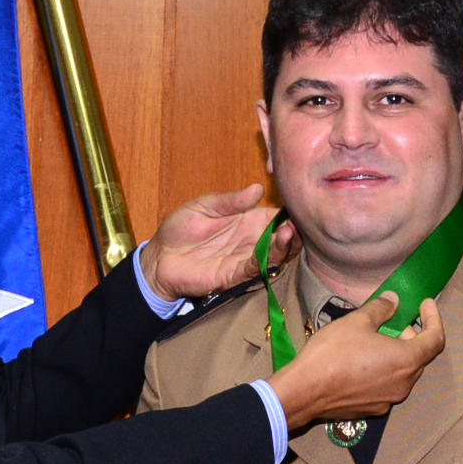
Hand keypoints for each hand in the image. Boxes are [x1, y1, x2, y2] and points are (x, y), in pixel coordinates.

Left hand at [140, 184, 286, 299]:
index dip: (290, 210)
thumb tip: (257, 188)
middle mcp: (253, 238)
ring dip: (286, 244)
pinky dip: (268, 259)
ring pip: (276, 253)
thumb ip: (230, 200)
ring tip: (290, 232)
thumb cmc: (181, 228)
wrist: (160, 257)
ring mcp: (246, 257)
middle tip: (299, 220)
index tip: (301, 202)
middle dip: (295, 228)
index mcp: (249, 219)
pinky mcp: (235, 274)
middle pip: (283, 235)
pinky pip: (257, 268)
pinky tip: (275, 246)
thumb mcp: (205, 206)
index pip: (277, 215)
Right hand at [269, 294, 445, 429]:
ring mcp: (389, 400)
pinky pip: (386, 386)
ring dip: (396, 354)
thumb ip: (381, 309)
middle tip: (393, 322)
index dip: (434, 319)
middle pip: (419, 357)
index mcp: (406, 360)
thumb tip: (394, 301)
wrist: (304, 391)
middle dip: (411, 336)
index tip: (424, 304)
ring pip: (402, 373)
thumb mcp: (357, 322)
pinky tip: (362, 362)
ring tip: (375, 340)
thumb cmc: (333, 353)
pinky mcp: (373, 409)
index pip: (435, 339)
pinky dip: (383, 370)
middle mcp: (404, 384)